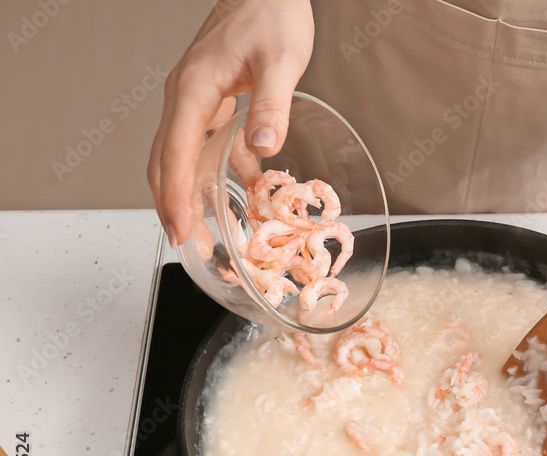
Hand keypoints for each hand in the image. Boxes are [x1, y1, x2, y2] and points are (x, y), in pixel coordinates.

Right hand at [147, 0, 313, 246]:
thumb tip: (262, 147)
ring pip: (183, 155)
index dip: (176, 197)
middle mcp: (186, 97)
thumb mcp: (281, 61)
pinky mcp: (212, 98)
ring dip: (194, 192)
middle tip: (192, 245)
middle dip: (175, 205)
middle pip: (167, 161)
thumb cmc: (272, 14)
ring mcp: (196, 98)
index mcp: (195, 90)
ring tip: (212, 228)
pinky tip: (247, 185)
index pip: (176, 154)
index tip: (180, 232)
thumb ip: (272, 105)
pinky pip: (207, 142)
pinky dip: (220, 168)